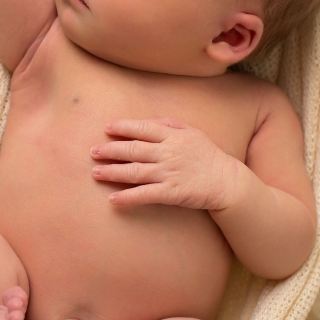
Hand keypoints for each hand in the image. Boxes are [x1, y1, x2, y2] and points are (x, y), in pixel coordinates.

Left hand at [90, 118, 237, 209]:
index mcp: (174, 136)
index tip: (107, 129)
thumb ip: (169, 124)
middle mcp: (169, 153)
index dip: (123, 127)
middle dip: (111, 150)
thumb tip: (145, 121)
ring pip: (135, 171)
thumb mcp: (192, 132)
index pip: (143, 129)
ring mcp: (169, 173)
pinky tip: (113, 198)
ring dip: (113, 172)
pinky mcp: (171, 192)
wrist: (226, 181)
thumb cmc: (207, 155)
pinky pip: (145, 194)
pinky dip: (128, 197)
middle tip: (93, 152)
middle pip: (134, 150)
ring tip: (95, 173)